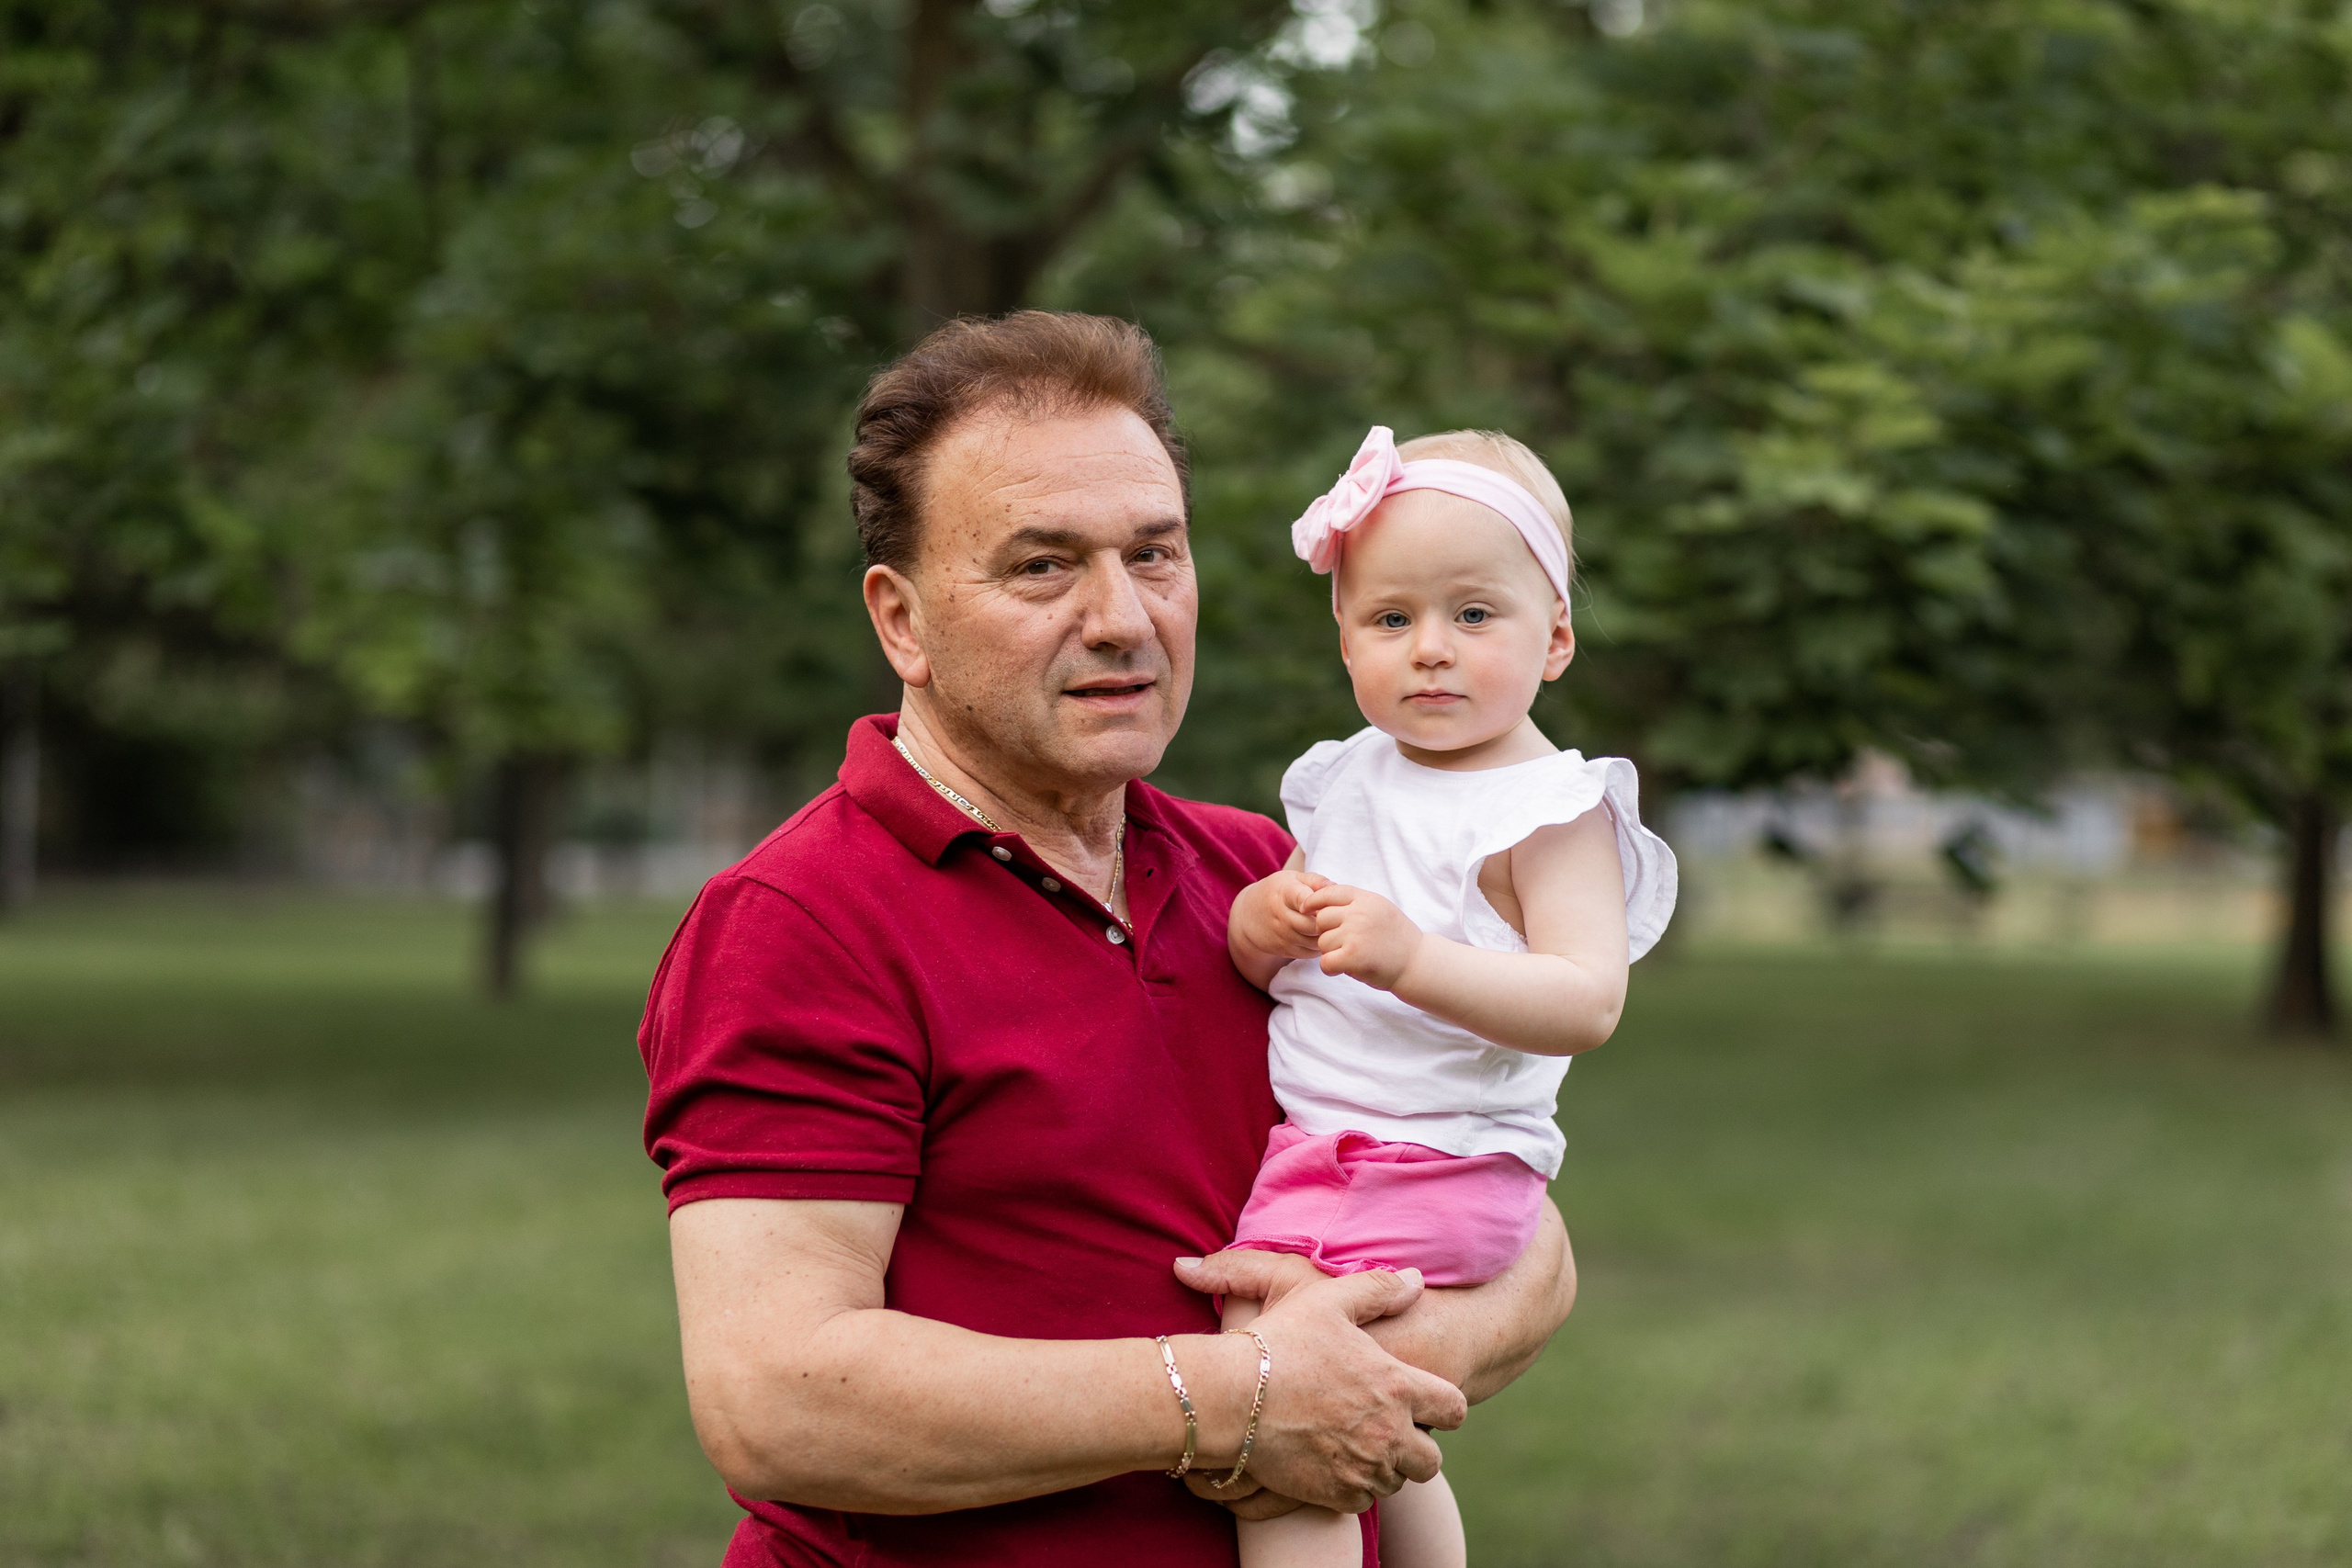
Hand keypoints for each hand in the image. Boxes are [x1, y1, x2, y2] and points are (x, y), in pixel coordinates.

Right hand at [1169, 1262, 1466, 1514]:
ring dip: (1384, 1466)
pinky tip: (1334, 1460)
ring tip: (1356, 1442)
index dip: (1444, 1405)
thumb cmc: (1278, 1344)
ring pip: (1396, 1482)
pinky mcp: (1334, 1494)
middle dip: (1417, 1447)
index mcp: (1396, 1386)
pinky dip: (1355, 1485)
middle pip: (1431, 1461)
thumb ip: (1378, 1289)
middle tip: (1389, 1429)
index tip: (1423, 1401)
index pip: (1454, 1409)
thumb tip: (1415, 1282)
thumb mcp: (1328, 1301)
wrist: (1228, 1398)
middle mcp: (1388, 1434)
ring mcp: (1362, 1468)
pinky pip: (1363, 1501)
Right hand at [1231, 867, 1330, 963]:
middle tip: (1342, 919)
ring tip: (1335, 929)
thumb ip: (1315, 880)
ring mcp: (1281, 935)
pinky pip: (1309, 953)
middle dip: (1330, 923)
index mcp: (1285, 892)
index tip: (1327, 904)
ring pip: (1314, 941)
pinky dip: (1320, 947)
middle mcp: (1281, 915)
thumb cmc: (1278, 892)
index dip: (1319, 903)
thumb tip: (1335, 886)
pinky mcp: (1283, 949)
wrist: (1249, 915)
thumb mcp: (1292, 879)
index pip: (1303, 899)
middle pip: (1313, 925)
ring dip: (1327, 937)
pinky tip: (1323, 938)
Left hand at [1302, 883, 1423, 990]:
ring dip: (1332, 952)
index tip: (1305, 908)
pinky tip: (1344, 969)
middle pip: (1321, 919)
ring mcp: (1356, 935)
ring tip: (1353, 956)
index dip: (1314, 901)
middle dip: (1327, 933)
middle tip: (1344, 944)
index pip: (1329, 893)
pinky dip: (1331, 969)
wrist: (1417, 963)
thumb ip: (1356, 903)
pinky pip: (1325, 962)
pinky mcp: (1353, 957)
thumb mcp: (1380, 909)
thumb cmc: (1397, 938)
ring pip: (1323, 942)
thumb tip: (1321, 897)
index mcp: (1366, 899)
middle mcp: (1360, 914)